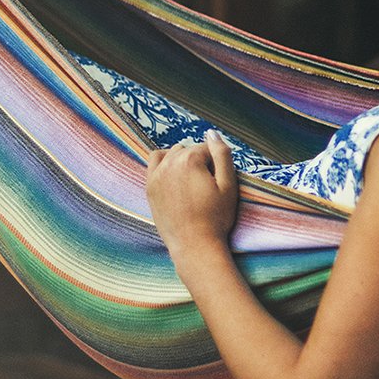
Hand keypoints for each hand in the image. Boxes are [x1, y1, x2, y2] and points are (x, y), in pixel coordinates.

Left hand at [145, 130, 239, 254]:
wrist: (195, 246)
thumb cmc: (216, 217)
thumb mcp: (228, 185)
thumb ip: (222, 154)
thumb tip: (212, 132)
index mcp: (190, 159)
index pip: (207, 148)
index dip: (217, 163)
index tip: (219, 182)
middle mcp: (169, 163)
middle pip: (189, 150)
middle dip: (200, 161)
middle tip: (207, 185)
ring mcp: (156, 175)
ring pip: (172, 153)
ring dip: (183, 160)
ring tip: (193, 182)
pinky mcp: (149, 187)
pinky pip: (154, 161)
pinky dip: (164, 161)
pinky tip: (174, 173)